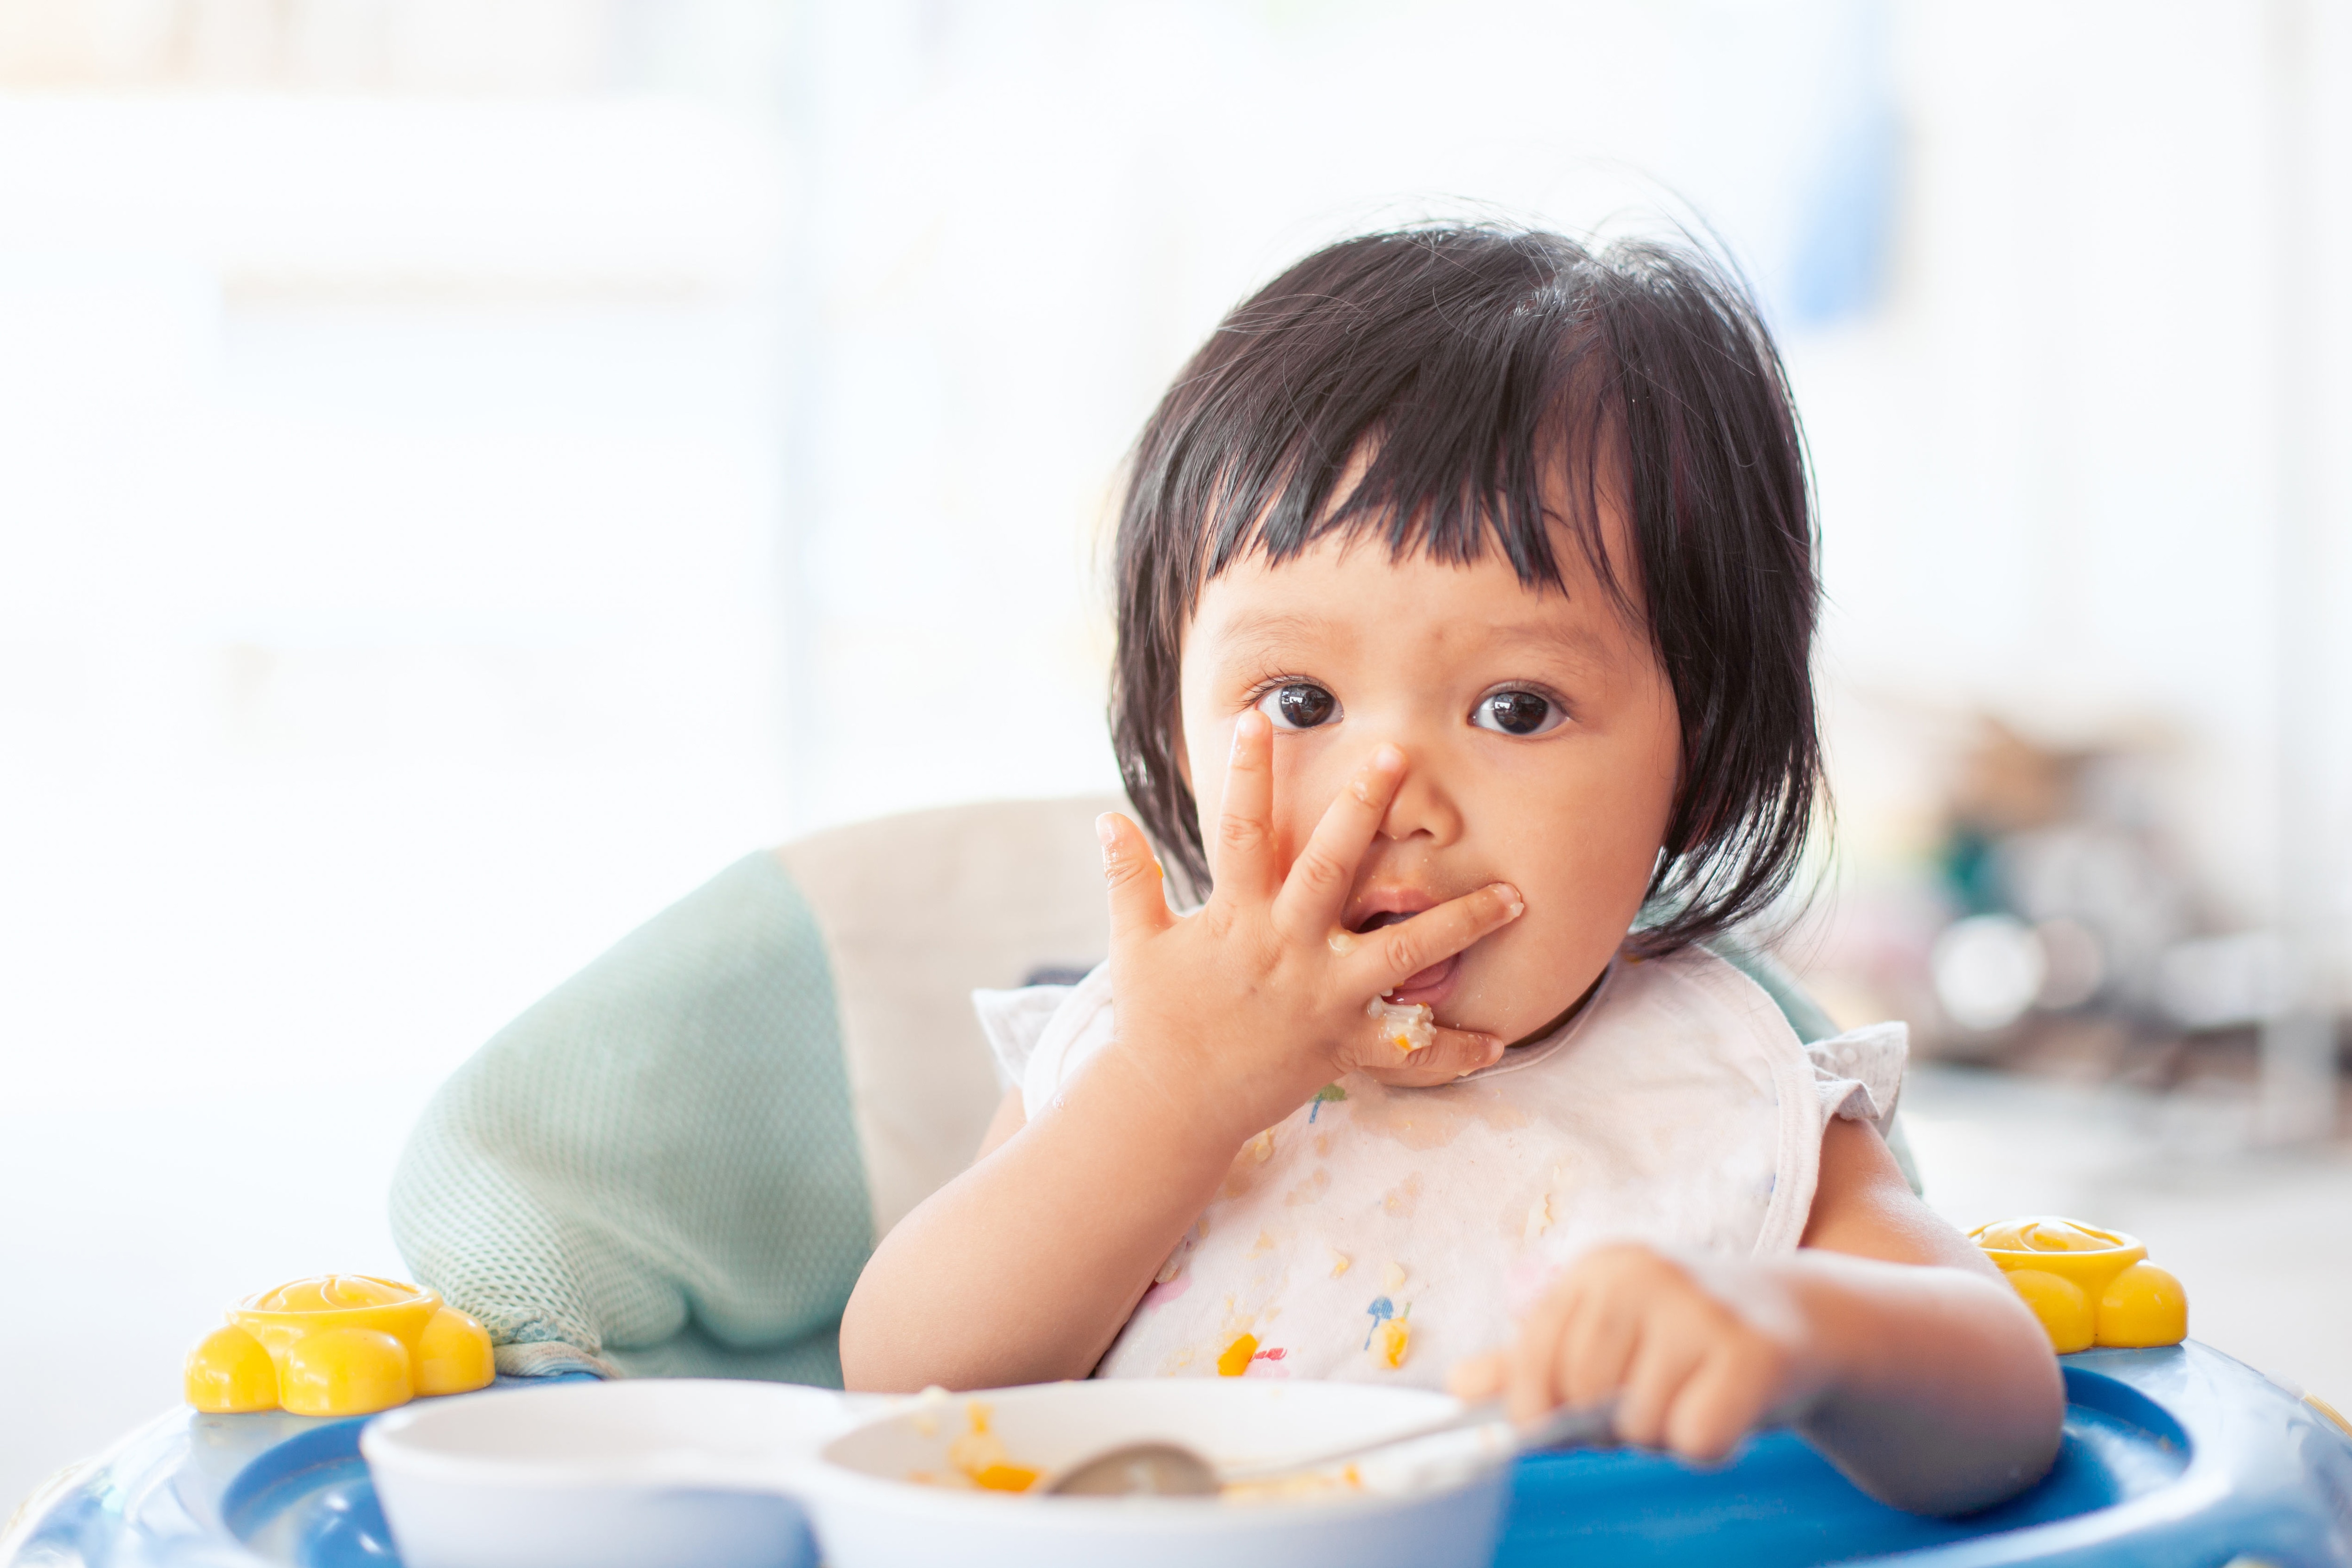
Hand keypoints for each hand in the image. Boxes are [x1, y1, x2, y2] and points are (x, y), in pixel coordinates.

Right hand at [1094, 709, 1523, 1143]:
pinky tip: (1495, 1042)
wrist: (1168, 1105)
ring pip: (1401, 955)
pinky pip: (1405, 1051)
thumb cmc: (1154, 1020)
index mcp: (1235, 919)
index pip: (1239, 831)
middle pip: (1330, 869)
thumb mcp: (1136, 944)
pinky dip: (1451, 1050)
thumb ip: (1128, 878)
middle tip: (1401, 755)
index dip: (1246, 774)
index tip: (1258, 718)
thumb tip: (1105, 817)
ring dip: (1459, 924)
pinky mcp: (1340, 1048)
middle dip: (1363, 810)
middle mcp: (1285, 950)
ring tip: (1513, 895)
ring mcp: (1320, 1000)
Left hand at [1449, 1243, 1828, 1462]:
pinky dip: (1710, 1444)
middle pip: (1582, 1397)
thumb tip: (1457, 1385)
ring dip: (1665, 1433)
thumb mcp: (1607, 1335)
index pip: (1532, 1359)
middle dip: (1613, 1422)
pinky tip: (1729, 1406)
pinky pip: (1696, 1438)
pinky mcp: (1753, 1351)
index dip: (1539, 1407)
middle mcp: (1644, 1275)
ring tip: (1696, 1391)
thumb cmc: (1687, 1336)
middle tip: (1657, 1395)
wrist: (1803, 1320)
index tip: (1566, 1417)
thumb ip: (1531, 1360)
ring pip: (1641, 1424)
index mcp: (1598, 1269)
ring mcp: (1700, 1307)